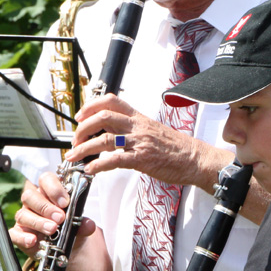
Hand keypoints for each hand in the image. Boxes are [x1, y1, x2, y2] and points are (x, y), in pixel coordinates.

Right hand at [10, 172, 93, 253]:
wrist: (63, 248)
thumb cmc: (69, 229)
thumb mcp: (79, 226)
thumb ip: (83, 224)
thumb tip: (88, 225)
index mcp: (49, 192)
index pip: (46, 180)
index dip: (54, 189)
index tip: (65, 202)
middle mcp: (34, 203)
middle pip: (30, 196)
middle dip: (46, 207)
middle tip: (60, 218)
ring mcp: (24, 218)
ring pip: (22, 214)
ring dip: (38, 222)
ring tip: (52, 230)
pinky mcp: (18, 234)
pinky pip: (14, 233)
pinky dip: (23, 237)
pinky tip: (33, 241)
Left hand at [66, 94, 230, 188]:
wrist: (196, 158)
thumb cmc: (177, 148)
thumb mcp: (154, 131)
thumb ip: (134, 130)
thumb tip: (114, 134)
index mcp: (140, 118)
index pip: (112, 101)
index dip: (91, 106)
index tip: (80, 117)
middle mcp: (138, 127)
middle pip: (102, 117)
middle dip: (82, 128)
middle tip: (75, 140)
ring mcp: (140, 142)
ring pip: (104, 139)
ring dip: (83, 148)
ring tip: (75, 156)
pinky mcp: (142, 159)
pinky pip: (115, 160)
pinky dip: (98, 165)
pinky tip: (91, 169)